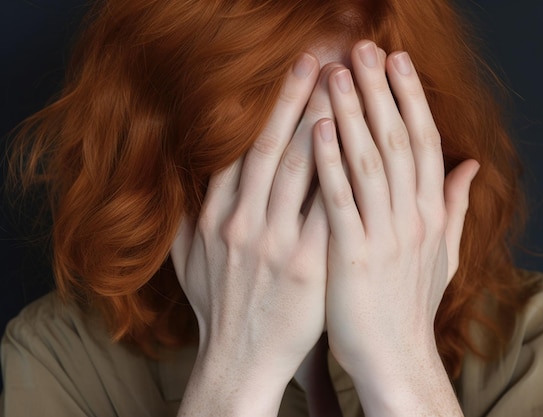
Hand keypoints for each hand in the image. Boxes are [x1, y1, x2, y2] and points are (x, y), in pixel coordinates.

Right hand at [171, 54, 331, 415]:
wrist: (239, 360)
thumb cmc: (216, 308)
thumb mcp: (186, 262)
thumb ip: (182, 219)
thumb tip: (181, 182)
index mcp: (212, 220)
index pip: (236, 151)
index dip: (260, 110)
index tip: (282, 80)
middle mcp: (239, 225)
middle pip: (267, 148)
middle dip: (292, 100)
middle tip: (316, 61)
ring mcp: (274, 245)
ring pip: (297, 169)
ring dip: (319, 123)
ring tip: (341, 88)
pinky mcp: (307, 266)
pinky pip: (326, 211)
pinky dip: (338, 175)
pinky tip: (354, 145)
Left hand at [314, 40, 476, 414]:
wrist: (394, 357)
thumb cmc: (410, 303)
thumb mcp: (443, 253)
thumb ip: (455, 206)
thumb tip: (470, 165)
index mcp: (432, 215)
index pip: (425, 143)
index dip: (410, 99)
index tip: (397, 61)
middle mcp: (413, 219)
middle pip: (399, 141)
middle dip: (381, 91)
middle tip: (364, 48)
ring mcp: (385, 237)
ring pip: (370, 162)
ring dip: (353, 113)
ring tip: (337, 72)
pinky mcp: (352, 257)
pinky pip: (340, 200)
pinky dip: (330, 161)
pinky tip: (318, 127)